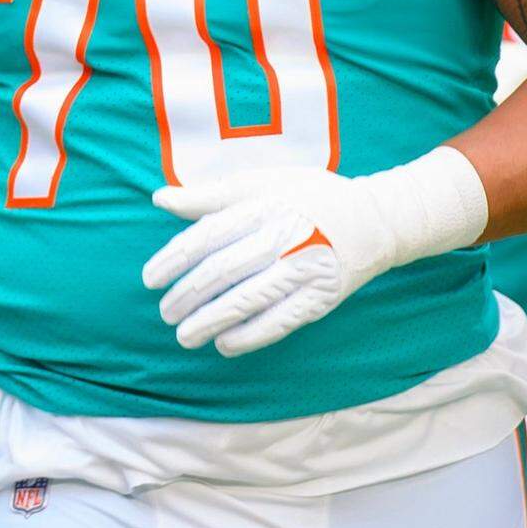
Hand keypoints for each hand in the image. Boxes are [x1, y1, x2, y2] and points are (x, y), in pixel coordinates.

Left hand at [144, 150, 486, 357]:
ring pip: (250, 299)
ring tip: (184, 335)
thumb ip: (212, 195)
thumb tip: (160, 198)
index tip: (150, 279)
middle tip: (165, 312)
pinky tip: (224, 345)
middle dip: (189, 294)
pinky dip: (251, 336)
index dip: (176, 259)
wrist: (376, 220)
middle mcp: (286, 236)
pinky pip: (282, 321)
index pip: (210, 234)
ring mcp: (306, 269)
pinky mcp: (323, 297)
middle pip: (226, 269)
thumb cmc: (311, 197)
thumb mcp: (264, 182)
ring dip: (212, 320)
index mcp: (267, 204)